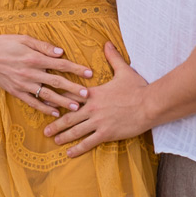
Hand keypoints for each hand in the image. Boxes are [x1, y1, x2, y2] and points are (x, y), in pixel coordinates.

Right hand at [0, 34, 92, 116]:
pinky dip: (44, 108)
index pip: (61, 64)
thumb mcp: (24, 38)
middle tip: (87, 96)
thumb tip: (61, 52)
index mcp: (34, 58)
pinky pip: (32, 102)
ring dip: (62, 102)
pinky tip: (55, 112)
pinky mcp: (15, 92)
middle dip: (73, 89)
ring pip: (46, 95)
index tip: (90, 73)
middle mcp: (30, 73)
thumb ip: (43, 46)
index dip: (76, 69)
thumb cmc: (4, 43)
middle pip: (57, 82)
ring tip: (75, 108)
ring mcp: (22, 84)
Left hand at [44, 43, 149, 157]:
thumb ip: (113, 57)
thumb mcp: (124, 70)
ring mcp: (98, 122)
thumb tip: (107, 43)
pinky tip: (69, 153)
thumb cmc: (138, 87)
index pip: (72, 97)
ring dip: (63, 136)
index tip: (48, 103)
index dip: (59, 100)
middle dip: (56, 124)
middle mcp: (92, 109)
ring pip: (75, 131)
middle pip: (69, 117)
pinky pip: (88, 143)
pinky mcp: (106, 133)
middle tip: (45, 130)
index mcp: (94, 94)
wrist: (150, 104)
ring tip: (55, 140)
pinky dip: (78, 149)